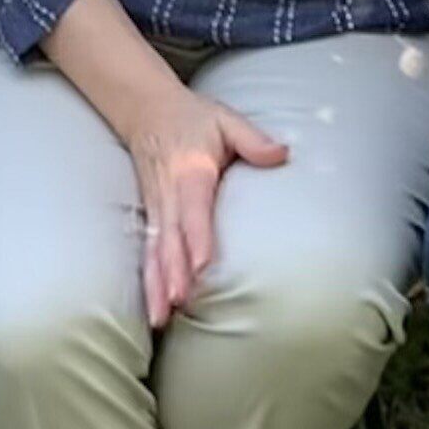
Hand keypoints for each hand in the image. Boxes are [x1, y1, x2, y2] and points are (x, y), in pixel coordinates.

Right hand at [119, 83, 288, 326]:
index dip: (197, 236)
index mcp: (190, 169)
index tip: (203, 264)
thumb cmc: (193, 118)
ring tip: (161, 318)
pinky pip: (147, 253)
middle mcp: (169, 194)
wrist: (146, 110)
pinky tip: (153, 311)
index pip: (193, 207)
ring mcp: (156, 208)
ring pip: (154, 251)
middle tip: (180, 302)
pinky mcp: (151, 218)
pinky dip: (149, 282)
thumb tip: (282, 154)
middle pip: (170, 237)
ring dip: (157, 285)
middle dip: (174, 272)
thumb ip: (253, 139)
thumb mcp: (225, 120)